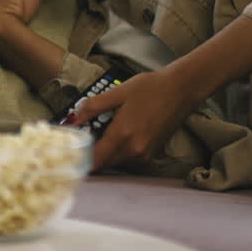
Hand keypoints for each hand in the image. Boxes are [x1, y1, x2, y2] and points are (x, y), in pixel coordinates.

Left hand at [70, 68, 200, 171]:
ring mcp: (144, 155)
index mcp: (123, 136)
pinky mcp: (151, 154)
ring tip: (105, 126)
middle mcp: (134, 151)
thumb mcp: (118, 92)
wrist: (181, 89)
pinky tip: (121, 129)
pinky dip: (119, 149)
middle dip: (91, 152)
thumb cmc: (150, 87)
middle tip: (86, 132)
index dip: (79, 157)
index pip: (93, 161)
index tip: (70, 148)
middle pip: (102, 163)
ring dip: (106, 150)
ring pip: (114, 161)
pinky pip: (127, 158)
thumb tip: (73, 120)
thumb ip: (93, 107)